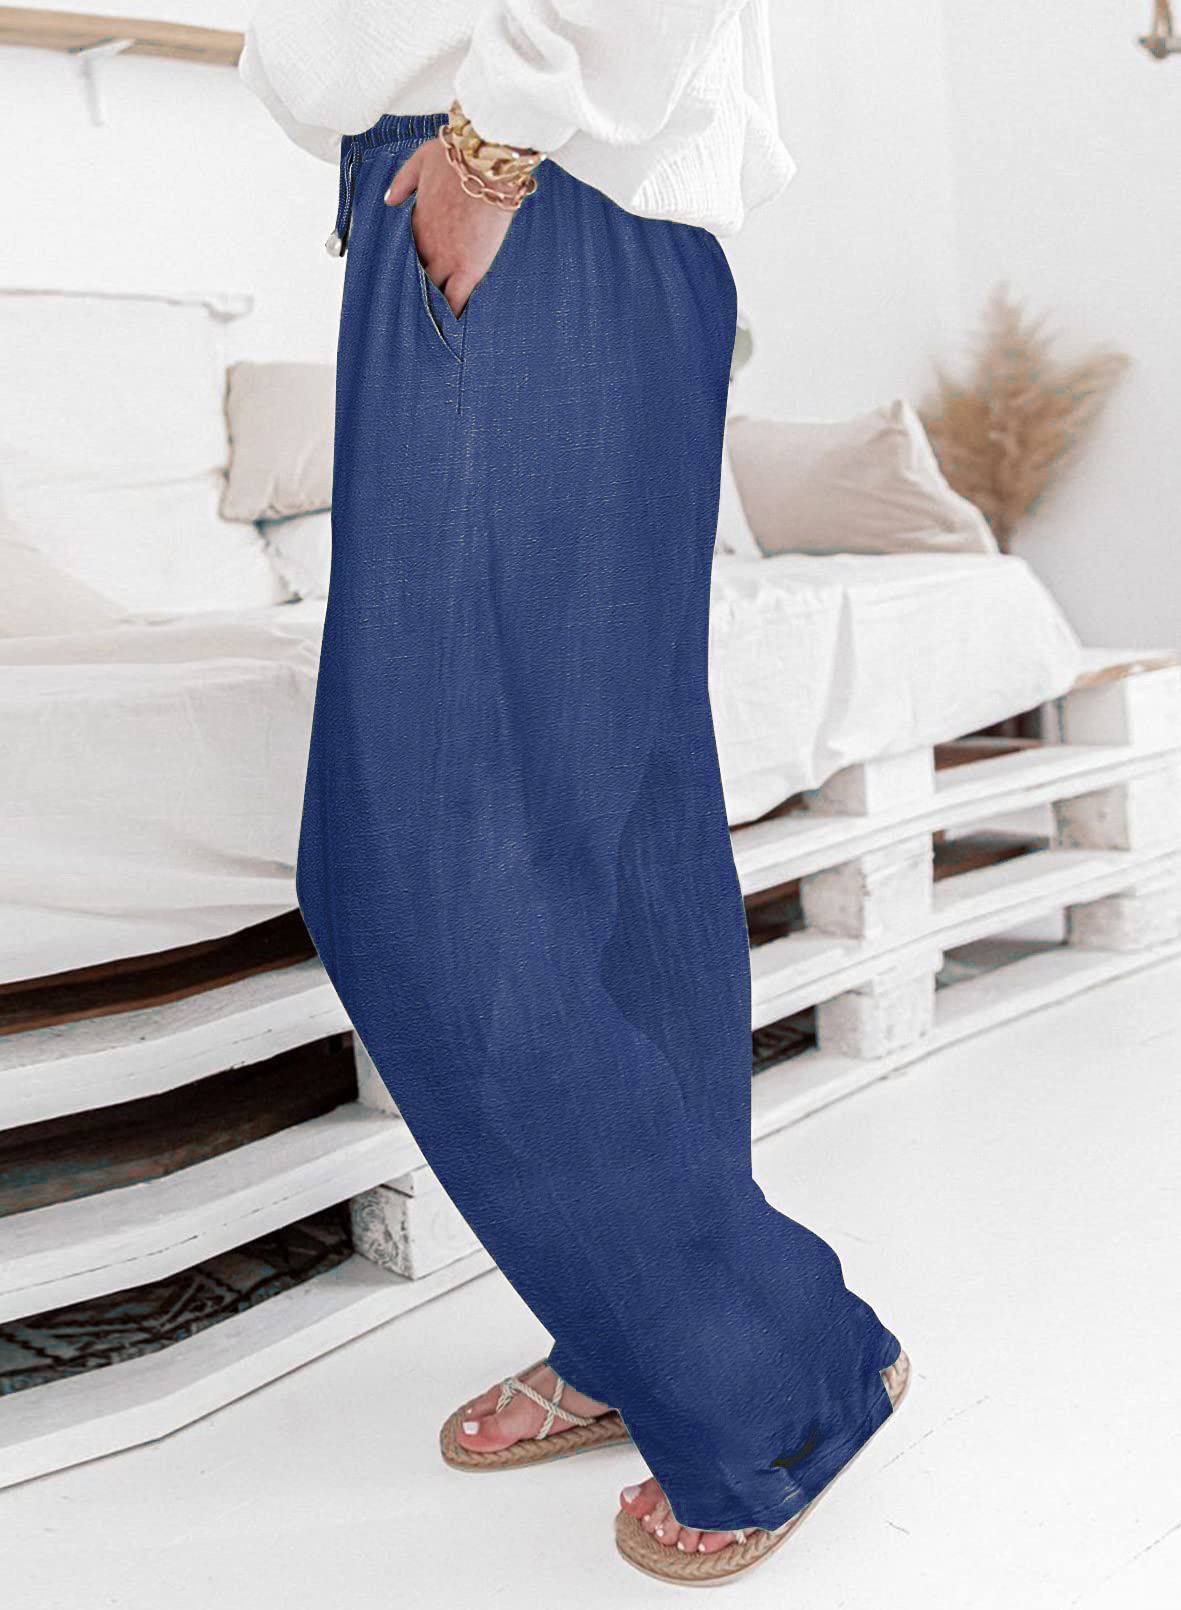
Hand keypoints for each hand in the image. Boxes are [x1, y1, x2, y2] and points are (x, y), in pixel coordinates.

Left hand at [384, 135, 515, 318]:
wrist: (486, 163)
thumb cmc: (457, 157)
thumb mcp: (420, 160)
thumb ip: (401, 182)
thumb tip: (388, 200)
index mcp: (415, 223)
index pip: (404, 254)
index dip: (403, 267)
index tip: (399, 278)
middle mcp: (427, 245)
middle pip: (415, 278)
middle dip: (415, 293)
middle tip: (408, 314)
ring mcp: (448, 259)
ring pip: (434, 293)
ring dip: (432, 308)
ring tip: (428, 329)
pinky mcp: (471, 268)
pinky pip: (459, 299)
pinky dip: (454, 314)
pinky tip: (451, 331)